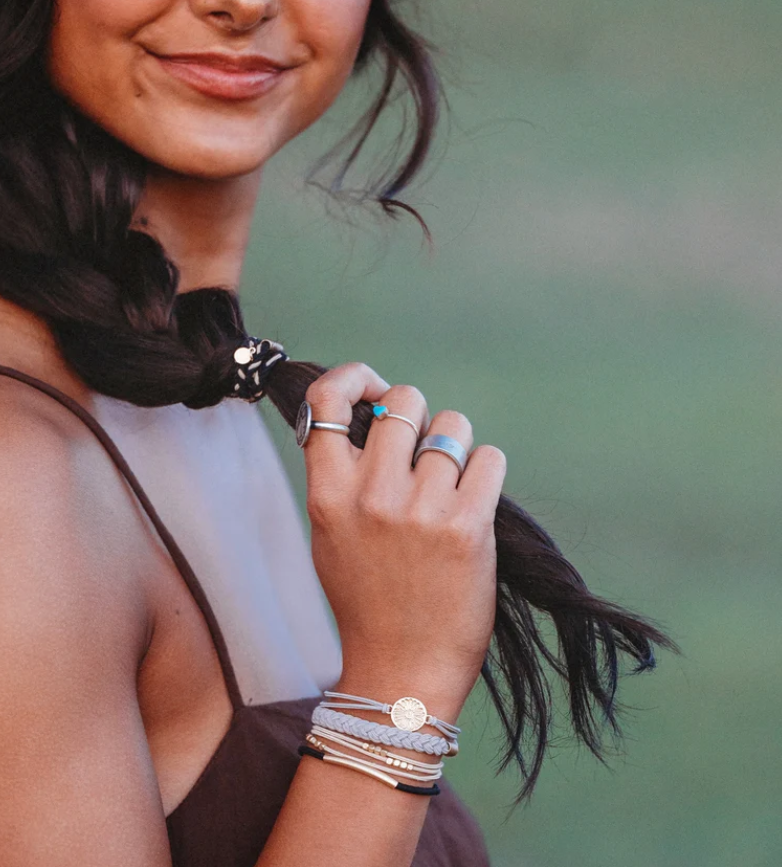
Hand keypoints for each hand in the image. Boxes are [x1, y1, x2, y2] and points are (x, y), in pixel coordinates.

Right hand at [302, 363, 506, 718]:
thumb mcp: (332, 537)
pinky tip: (473, 501)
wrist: (402, 671)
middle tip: (423, 448)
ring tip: (449, 485)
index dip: (354, 378)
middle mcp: (372, 495)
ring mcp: (420, 510)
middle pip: (405, 402)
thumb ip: (344, 479)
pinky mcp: (468, 527)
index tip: (374, 388)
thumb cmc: (368, 602)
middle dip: (419, 417)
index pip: (328, 402)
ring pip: (453, 426)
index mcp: (329, 495)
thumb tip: (372, 420)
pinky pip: (488, 459)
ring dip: (456, 446)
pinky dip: (485, 471)